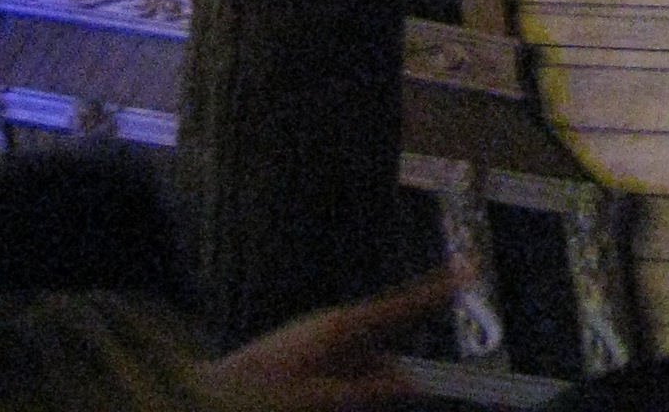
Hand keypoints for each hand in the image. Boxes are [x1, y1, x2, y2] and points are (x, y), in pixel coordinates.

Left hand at [202, 269, 458, 411]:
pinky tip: (317, 400)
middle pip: (385, 348)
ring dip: (362, 389)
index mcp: (340, 328)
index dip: (439, 289)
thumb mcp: (317, 400)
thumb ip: (368, 391)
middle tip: (397, 395)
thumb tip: (414, 383)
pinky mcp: (299, 360)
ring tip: (317, 401)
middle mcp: (331, 329)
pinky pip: (340, 375)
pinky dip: (344, 391)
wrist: (195, 398)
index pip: (403, 303)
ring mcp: (313, 344)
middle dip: (392, 377)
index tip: (473, 269)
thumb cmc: (256, 396)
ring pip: (361, 369)